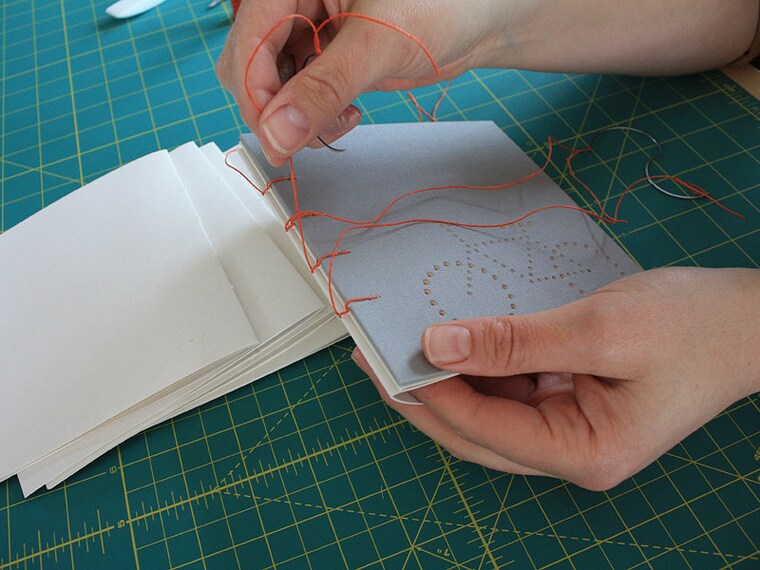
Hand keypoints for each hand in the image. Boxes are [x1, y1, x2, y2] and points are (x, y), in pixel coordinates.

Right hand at [216, 0, 757, 166]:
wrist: (484, 17)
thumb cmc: (444, 3)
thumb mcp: (379, 46)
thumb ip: (323, 89)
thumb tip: (277, 134)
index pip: (249, 41)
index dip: (257, 96)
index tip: (276, 141)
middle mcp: (295, 2)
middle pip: (251, 66)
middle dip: (278, 110)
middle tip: (309, 135)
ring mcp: (308, 30)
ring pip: (273, 86)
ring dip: (298, 118)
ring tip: (340, 121)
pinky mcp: (324, 55)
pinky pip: (298, 94)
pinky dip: (314, 116)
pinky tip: (344, 116)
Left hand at [353, 267, 759, 489]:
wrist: (745, 320)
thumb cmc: (690, 327)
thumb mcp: (597, 328)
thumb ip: (514, 340)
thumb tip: (439, 343)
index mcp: (584, 454)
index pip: (487, 430)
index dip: (433, 395)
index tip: (388, 359)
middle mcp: (570, 452)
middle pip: (476, 431)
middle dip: (424, 396)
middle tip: (375, 358)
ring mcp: (567, 430)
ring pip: (487, 411)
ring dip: (448, 379)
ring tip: (405, 344)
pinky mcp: (566, 403)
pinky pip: (508, 390)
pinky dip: (479, 366)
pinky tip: (455, 340)